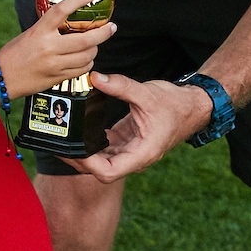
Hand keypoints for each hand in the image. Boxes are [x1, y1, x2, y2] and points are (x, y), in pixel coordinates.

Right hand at [0, 0, 114, 97]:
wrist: (1, 79)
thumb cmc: (13, 54)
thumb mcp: (29, 34)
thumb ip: (48, 29)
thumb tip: (68, 22)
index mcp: (39, 32)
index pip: (62, 10)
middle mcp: (48, 48)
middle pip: (85, 39)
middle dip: (103, 33)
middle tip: (111, 27)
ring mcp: (54, 64)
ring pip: (87, 56)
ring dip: (94, 49)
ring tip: (94, 45)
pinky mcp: (57, 78)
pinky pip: (81, 70)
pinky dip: (87, 63)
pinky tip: (85, 59)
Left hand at [63, 73, 211, 183]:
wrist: (192, 106)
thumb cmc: (175, 105)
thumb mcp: (146, 94)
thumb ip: (120, 87)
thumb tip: (96, 78)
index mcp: (141, 153)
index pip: (108, 172)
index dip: (88, 164)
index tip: (73, 150)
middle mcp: (135, 157)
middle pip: (100, 169)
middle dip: (78, 160)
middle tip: (58, 144)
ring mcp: (130, 151)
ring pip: (101, 161)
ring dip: (83, 153)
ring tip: (62, 138)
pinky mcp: (127, 141)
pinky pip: (106, 148)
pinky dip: (91, 143)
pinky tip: (78, 131)